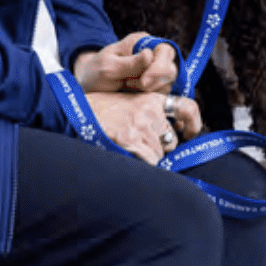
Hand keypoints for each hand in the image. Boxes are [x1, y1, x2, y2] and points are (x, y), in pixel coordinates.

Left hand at [73, 32, 178, 93]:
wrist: (89, 88)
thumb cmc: (96, 73)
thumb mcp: (108, 66)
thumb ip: (129, 63)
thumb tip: (149, 54)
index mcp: (143, 42)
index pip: (164, 51)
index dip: (159, 67)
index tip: (143, 82)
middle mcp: (153, 55)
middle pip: (171, 68)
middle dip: (154, 82)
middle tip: (130, 86)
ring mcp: (156, 73)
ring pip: (169, 83)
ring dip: (151, 91)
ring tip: (127, 88)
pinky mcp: (155, 88)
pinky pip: (164, 95)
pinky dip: (152, 98)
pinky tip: (135, 96)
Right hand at [88, 90, 202, 162]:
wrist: (73, 113)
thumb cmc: (96, 112)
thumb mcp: (126, 103)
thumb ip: (147, 114)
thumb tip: (167, 135)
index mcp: (151, 98)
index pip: (186, 107)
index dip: (192, 122)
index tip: (189, 133)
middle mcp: (151, 111)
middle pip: (170, 140)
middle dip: (158, 148)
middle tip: (136, 146)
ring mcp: (142, 126)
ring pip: (159, 154)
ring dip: (146, 158)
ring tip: (124, 150)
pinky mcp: (132, 141)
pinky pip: (149, 163)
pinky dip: (140, 166)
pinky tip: (124, 158)